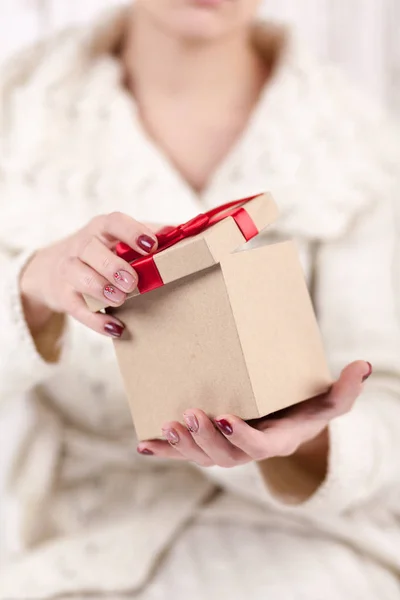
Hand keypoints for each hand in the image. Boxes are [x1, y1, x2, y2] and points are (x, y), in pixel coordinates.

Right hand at [20, 212, 157, 336]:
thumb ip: (152, 234)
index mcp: (101, 228)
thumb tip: (183, 232)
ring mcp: (69, 270)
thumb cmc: (103, 252)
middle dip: (112, 266)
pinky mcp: (64, 296)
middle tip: (132, 282)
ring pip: (77, 274)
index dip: (132, 232)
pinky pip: (77, 308)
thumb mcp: (122, 239)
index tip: (152, 245)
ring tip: (120, 299)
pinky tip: (116, 328)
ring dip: (99, 288)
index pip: (113, 223)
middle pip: (90, 249)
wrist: (54, 269)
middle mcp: (81, 245)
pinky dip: (96, 320)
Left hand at [137, 361, 371, 470]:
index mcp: (276, 440)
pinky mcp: (208, 444)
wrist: (284, 422)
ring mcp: (225, 449)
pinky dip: (165, 451)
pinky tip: (144, 445)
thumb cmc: (305, 408)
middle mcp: (247, 450)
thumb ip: (344, 389)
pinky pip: (185, 453)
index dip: (242, 437)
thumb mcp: (328, 400)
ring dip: (183, 444)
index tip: (225, 417)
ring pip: (202, 456)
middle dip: (205, 439)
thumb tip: (362, 366)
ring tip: (167, 426)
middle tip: (192, 415)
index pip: (260, 446)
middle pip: (224, 455)